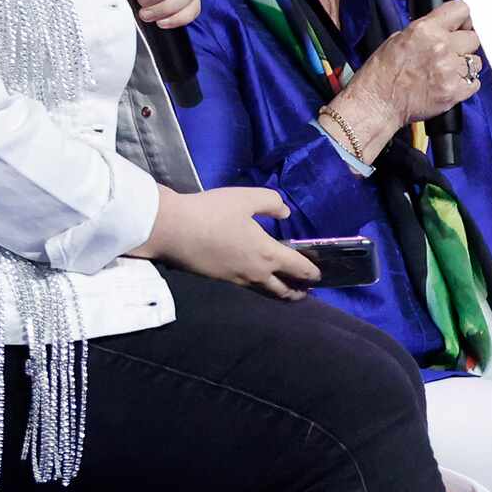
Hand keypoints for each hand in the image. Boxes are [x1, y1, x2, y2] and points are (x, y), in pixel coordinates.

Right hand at [136, 185, 319, 299]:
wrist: (171, 229)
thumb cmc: (212, 212)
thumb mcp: (247, 198)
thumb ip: (271, 203)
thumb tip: (285, 213)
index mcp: (267, 254)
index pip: (298, 268)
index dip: (312, 272)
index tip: (320, 275)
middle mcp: (255, 273)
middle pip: (282, 289)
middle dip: (297, 291)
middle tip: (306, 291)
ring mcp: (236, 279)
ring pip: (264, 291)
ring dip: (279, 293)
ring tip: (287, 293)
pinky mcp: (219, 279)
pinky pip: (247, 287)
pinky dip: (259, 287)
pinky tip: (256, 280)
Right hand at [333, 0, 481, 148]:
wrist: (376, 103)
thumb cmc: (381, 74)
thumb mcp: (398, 39)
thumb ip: (426, 31)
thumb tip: (443, 27)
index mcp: (425, 29)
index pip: (461, 10)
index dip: (463, 19)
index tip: (461, 26)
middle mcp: (440, 47)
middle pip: (473, 38)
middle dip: (463, 45)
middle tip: (451, 53)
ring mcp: (449, 70)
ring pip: (476, 62)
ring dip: (465, 66)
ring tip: (447, 72)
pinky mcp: (454, 92)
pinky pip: (475, 83)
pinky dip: (466, 85)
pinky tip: (450, 84)